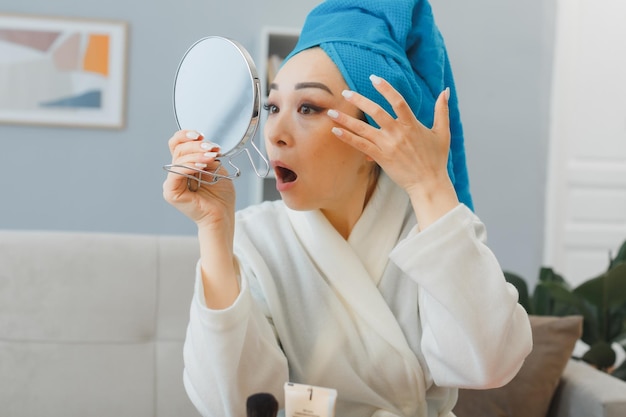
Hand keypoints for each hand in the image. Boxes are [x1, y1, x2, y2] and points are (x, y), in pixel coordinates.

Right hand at [162, 130, 235, 228]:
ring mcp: (172, 183)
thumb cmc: (221, 196)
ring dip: (197, 155)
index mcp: (185, 166)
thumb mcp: (216, 168)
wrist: (222, 216)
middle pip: (178, 149)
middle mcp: (176, 173)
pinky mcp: (171, 192)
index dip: (186, 135)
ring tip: (211, 157)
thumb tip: (203, 145)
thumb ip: (207, 156)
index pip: (178, 144)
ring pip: (178, 159)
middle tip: (212, 148)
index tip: (201, 135)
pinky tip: (203, 166)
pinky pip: (177, 173)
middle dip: (196, 145)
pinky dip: (191, 166)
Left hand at [327, 75, 457, 227]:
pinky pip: (361, 146)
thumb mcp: (443, 133)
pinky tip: (335, 131)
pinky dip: (347, 138)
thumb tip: (445, 91)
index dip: (385, 88)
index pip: (398, 101)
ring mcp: (388, 146)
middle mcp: (398, 133)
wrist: (429, 184)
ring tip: (331, 112)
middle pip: (376, 112)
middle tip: (345, 92)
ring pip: (363, 129)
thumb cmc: (437, 159)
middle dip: (359, 100)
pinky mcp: (381, 158)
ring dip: (346, 120)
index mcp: (412, 125)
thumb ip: (442, 110)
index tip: (374, 78)